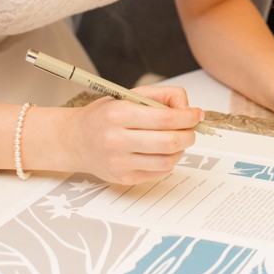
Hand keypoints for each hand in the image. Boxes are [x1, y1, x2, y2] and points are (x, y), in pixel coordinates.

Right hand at [63, 85, 202, 183]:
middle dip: (189, 135)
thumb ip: (161, 96)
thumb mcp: (128, 95)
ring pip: (167, 160)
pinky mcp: (124, 178)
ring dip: (180, 150)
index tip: (197, 114)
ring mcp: (120, 162)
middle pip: (169, 142)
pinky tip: (162, 151)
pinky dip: (168, 161)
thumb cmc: (105, 116)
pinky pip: (158, 172)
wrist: (76, 140)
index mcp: (119, 114)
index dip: (188, 117)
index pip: (165, 118)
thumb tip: (188, 108)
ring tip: (177, 140)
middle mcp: (117, 140)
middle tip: (191, 129)